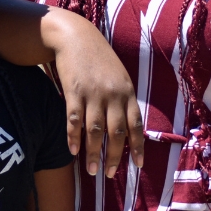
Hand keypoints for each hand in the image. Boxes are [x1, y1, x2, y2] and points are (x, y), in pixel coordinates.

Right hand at [50, 17, 143, 177]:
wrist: (76, 36)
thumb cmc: (98, 58)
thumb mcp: (118, 76)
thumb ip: (123, 99)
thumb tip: (128, 127)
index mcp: (126, 92)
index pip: (136, 125)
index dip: (138, 147)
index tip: (138, 165)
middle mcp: (112, 95)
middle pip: (116, 133)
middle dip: (114, 157)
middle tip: (109, 174)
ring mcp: (92, 94)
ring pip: (95, 131)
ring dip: (93, 153)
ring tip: (91, 170)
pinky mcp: (73, 92)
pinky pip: (74, 120)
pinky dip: (73, 138)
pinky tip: (72, 151)